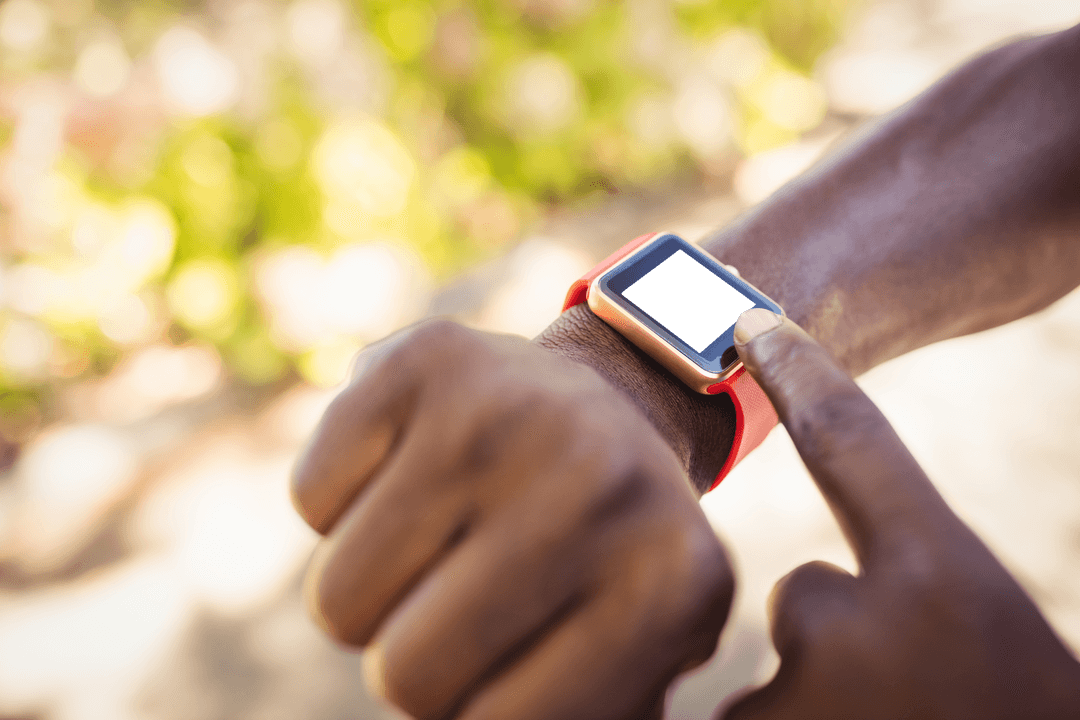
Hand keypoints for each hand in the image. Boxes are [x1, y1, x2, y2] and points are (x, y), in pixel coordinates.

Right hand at [291, 319, 734, 719]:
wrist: (604, 401)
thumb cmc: (603, 551)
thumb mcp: (637, 652)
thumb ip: (585, 716)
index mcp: (671, 586)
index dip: (477, 716)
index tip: (510, 667)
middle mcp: (602, 484)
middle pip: (406, 677)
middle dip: (415, 662)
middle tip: (466, 601)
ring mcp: (509, 409)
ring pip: (338, 601)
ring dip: (372, 593)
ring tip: (445, 536)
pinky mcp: (426, 358)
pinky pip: (311, 500)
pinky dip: (343, 505)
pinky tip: (415, 470)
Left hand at [719, 309, 1079, 719]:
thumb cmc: (1019, 704)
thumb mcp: (978, 625)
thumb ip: (892, 577)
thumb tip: (790, 561)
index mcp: (938, 580)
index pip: (851, 441)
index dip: (804, 374)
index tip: (752, 318)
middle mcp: (849, 625)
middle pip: (803, 601)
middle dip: (842, 646)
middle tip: (916, 702)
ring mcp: (785, 701)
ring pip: (773, 681)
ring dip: (815, 713)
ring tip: (896, 716)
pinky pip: (738, 719)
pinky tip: (863, 719)